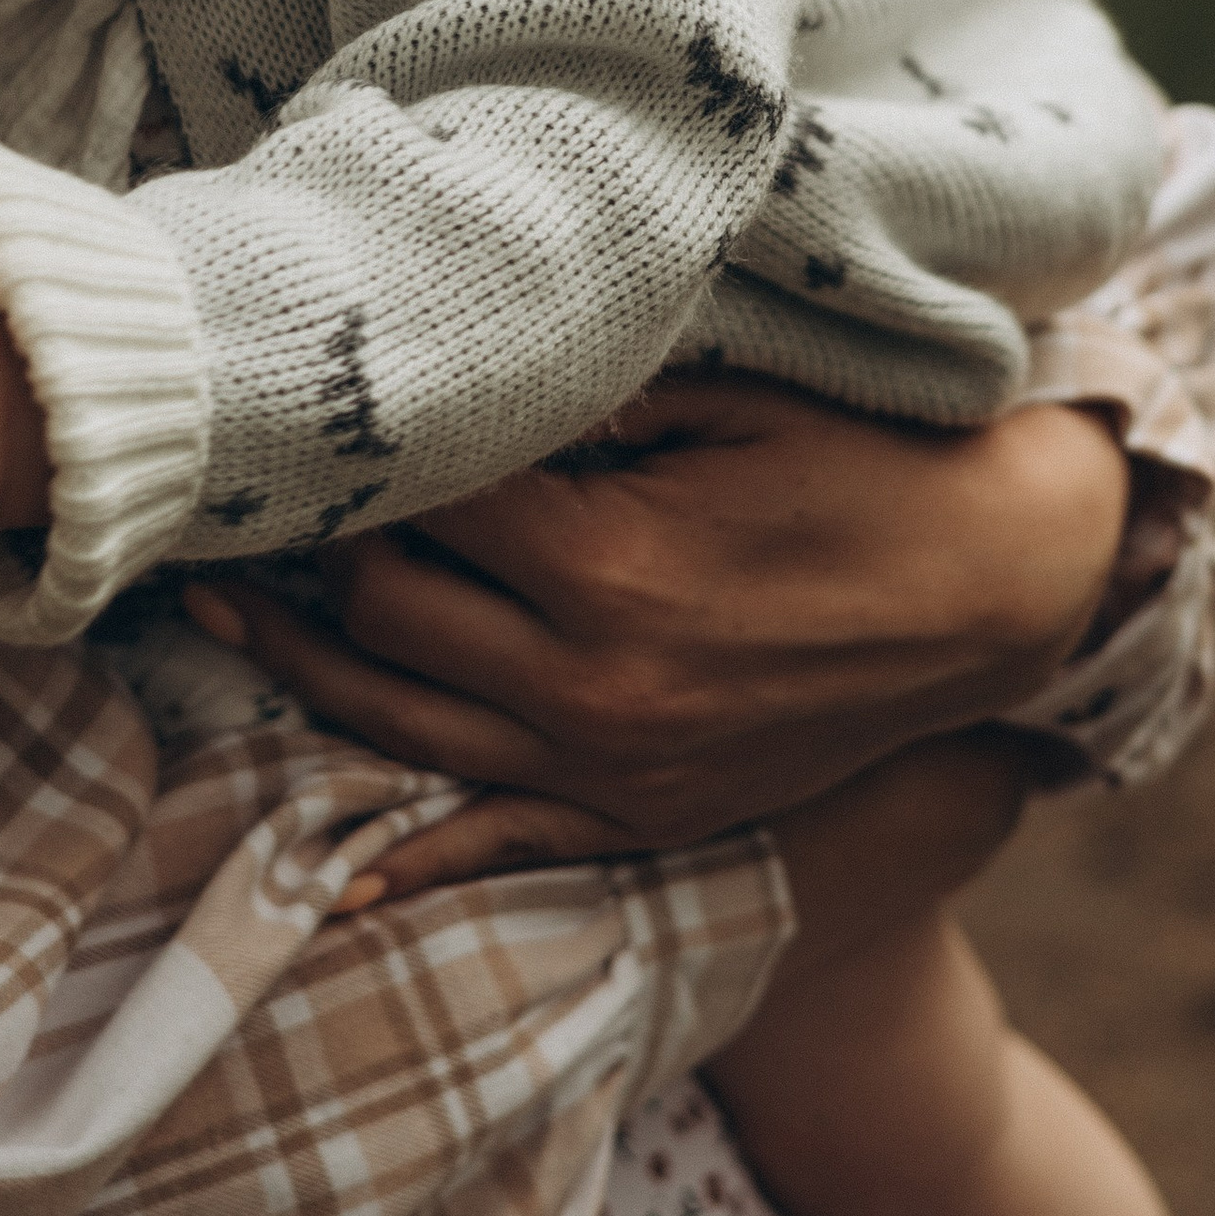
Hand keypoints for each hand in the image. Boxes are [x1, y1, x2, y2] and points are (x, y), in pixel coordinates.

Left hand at [181, 374, 1128, 908]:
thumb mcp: (733, 393)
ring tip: (211, 618)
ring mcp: (619, 766)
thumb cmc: (864, 457)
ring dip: (303, 674)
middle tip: (235, 486)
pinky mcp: (648, 815)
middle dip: (308, 550)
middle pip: (386, 613)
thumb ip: (592, 383)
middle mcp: (594, 685)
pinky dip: (417, 860)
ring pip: (409, 730)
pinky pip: (505, 844)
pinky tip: (336, 871)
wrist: (1003, 585)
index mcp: (606, 564)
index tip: (295, 392)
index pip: (422, 500)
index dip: (357, 446)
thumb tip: (459, 345)